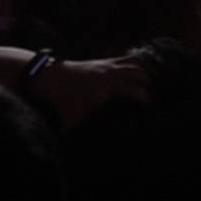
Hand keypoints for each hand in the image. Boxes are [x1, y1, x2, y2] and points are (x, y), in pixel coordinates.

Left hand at [31, 55, 150, 126]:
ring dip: (142, 70)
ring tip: (149, 80)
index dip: (143, 97)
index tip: (148, 104)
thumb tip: (93, 142)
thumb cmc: (62, 99)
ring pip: (132, 62)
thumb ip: (86, 128)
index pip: (132, 89)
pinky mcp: (102, 61)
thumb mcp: (74, 119)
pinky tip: (138, 69)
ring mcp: (105, 65)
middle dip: (146, 83)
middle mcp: (108, 73)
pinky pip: (123, 58)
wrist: (50, 77)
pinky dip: (133, 62)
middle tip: (150, 93)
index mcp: (105, 87)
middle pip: (136, 73)